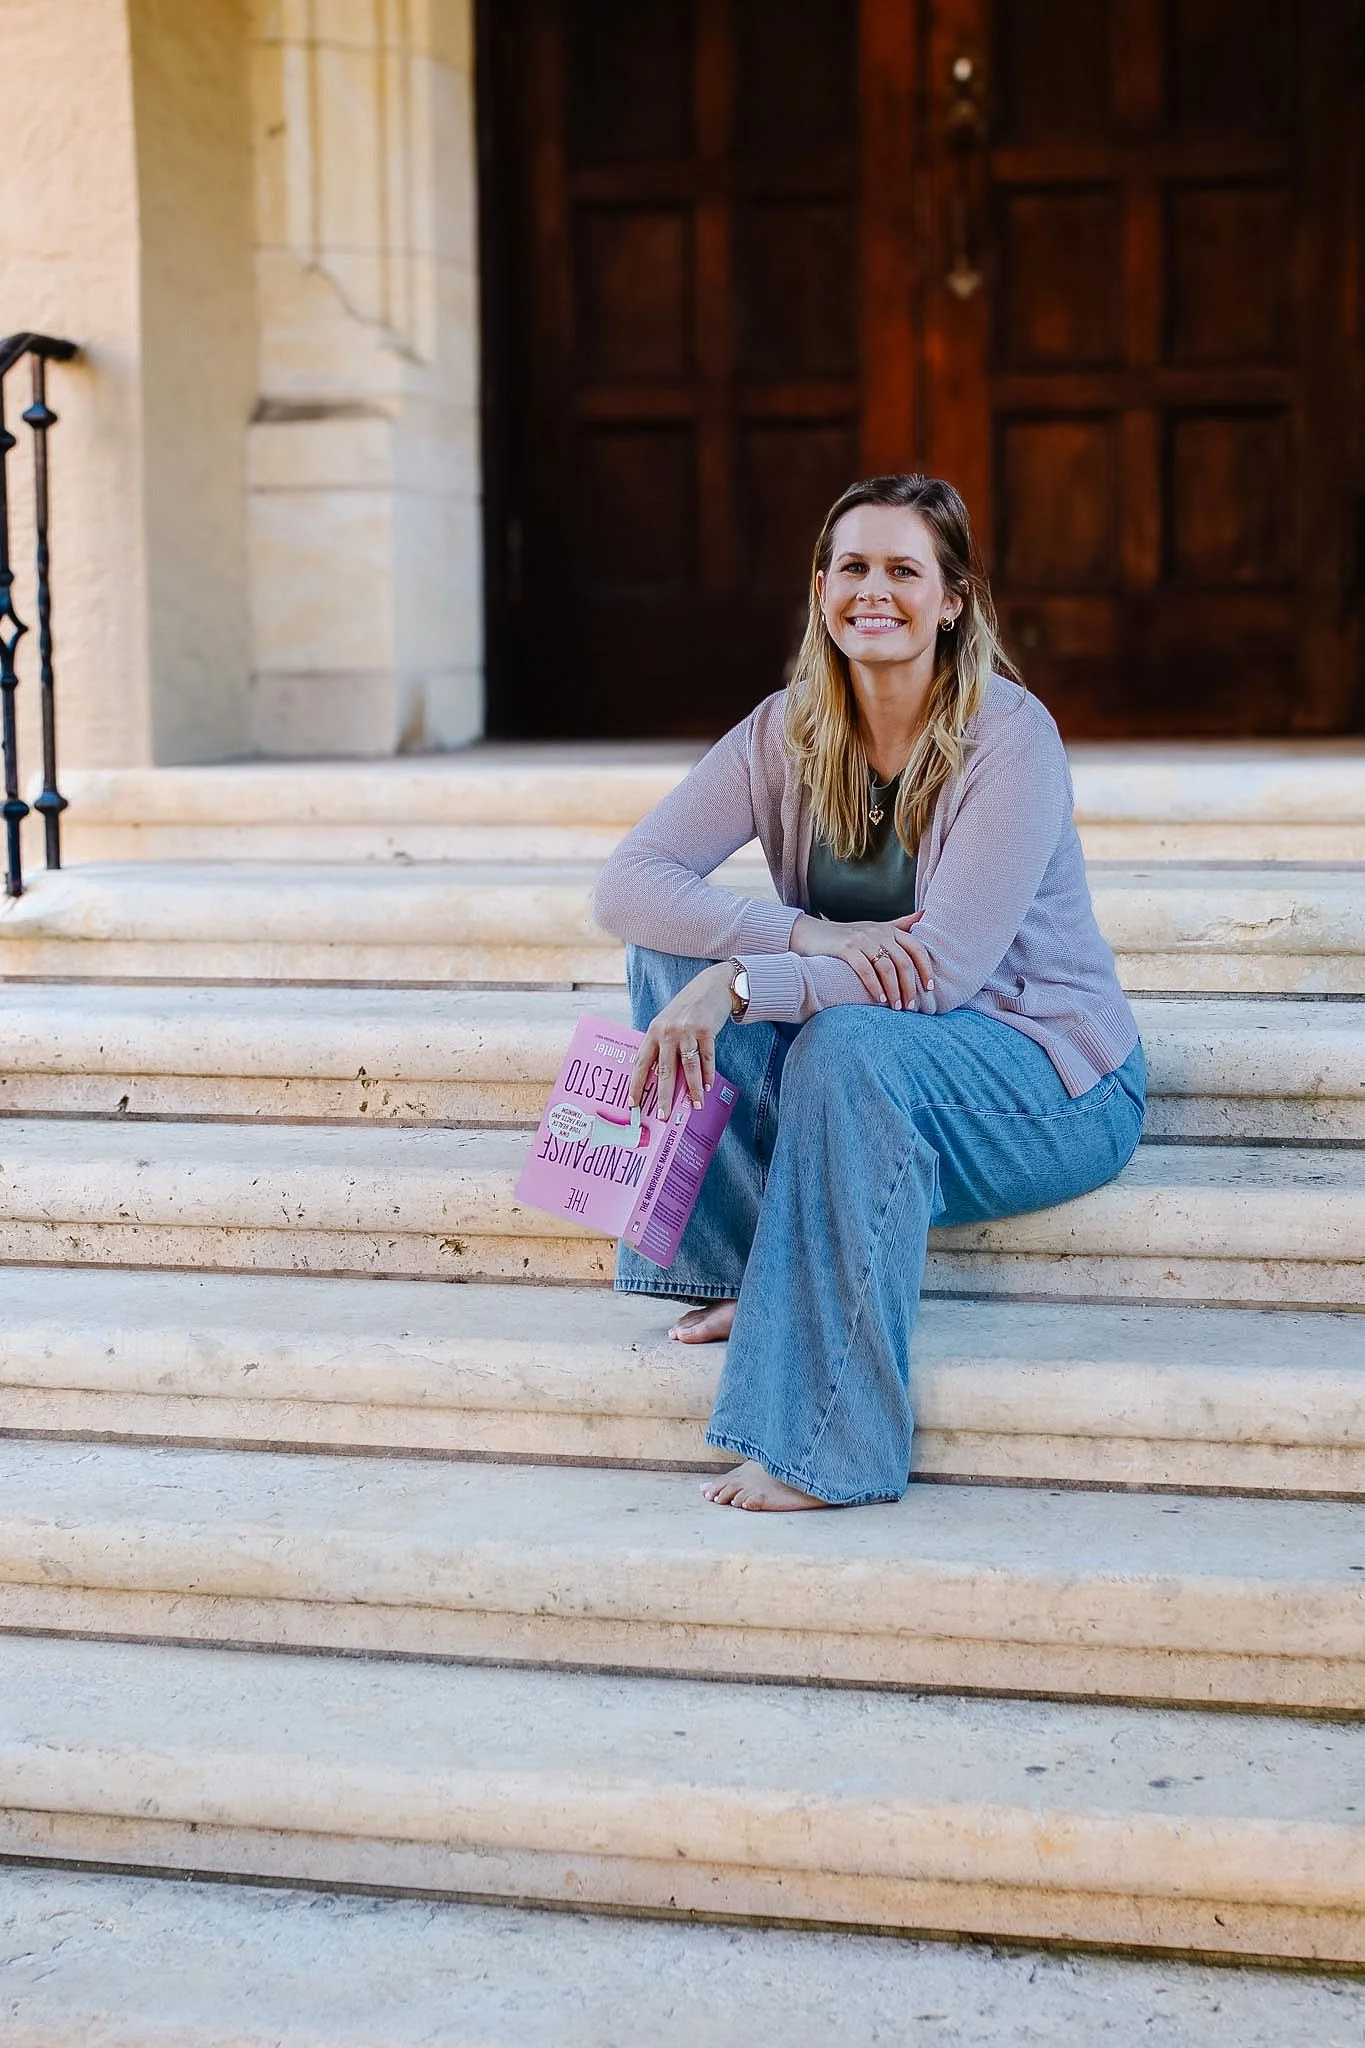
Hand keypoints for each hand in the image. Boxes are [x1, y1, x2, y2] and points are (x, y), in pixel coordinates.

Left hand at [630, 961, 733, 1113]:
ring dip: (693, 1089)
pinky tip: (708, 1087)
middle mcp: (667, 1032)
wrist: (711, 986)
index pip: (641, 1063)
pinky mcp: (705, 1030)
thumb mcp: (667, 1022)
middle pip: (664, 1070)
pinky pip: (707, 1058)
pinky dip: (708, 1074)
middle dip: (664, 1096)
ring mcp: (686, 1031)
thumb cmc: (687, 1009)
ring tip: (696, 1105)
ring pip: (688, 1067)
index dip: (636, 1084)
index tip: (633, 1103)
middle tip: (663, 1115)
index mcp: (653, 1031)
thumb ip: (662, 1045)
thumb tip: (659, 1076)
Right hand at [790, 910, 932, 1010]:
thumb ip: (900, 924)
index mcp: (889, 930)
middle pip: (903, 962)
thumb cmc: (848, 936)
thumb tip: (925, 914)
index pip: (917, 948)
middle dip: (910, 986)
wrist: (812, 934)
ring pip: (887, 968)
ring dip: (894, 990)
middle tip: (911, 1006)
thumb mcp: (876, 928)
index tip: (929, 988)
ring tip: (897, 1007)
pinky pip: (866, 970)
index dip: (926, 969)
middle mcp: (878, 932)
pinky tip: (879, 1000)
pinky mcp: (846, 948)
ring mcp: (862, 939)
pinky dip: (875, 987)